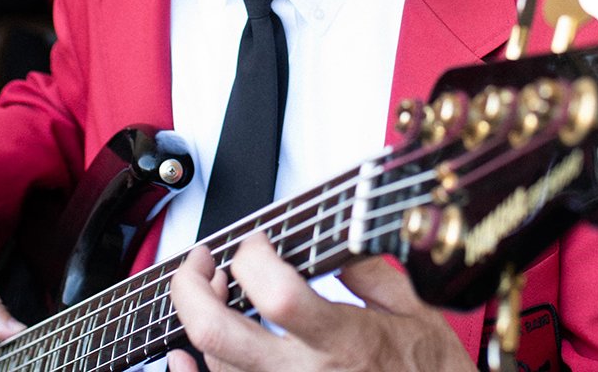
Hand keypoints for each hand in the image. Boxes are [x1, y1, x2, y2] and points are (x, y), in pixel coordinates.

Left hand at [167, 234, 476, 370]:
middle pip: (218, 333)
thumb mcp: (416, 312)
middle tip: (200, 260)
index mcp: (345, 340)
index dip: (252, 255)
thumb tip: (333, 240)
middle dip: (192, 285)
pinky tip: (180, 353)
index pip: (275, 293)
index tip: (256, 241)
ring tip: (212, 292)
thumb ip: (370, 271)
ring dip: (199, 320)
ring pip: (214, 365)